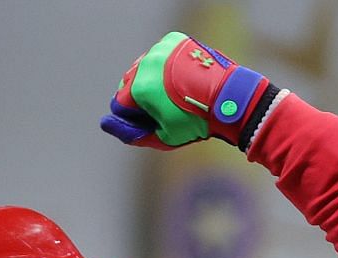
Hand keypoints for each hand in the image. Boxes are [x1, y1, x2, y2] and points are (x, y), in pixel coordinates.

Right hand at [101, 31, 277, 150]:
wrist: (230, 99)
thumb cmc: (197, 122)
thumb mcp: (164, 137)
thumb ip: (133, 133)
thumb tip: (107, 124)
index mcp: (140, 88)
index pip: (119, 103)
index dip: (133, 116)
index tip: (151, 121)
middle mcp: (146, 64)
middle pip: (128, 82)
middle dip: (140, 96)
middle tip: (164, 107)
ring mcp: (161, 49)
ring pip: (144, 65)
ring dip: (151, 78)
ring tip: (173, 92)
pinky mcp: (175, 41)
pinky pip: (161, 53)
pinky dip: (166, 65)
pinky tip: (181, 78)